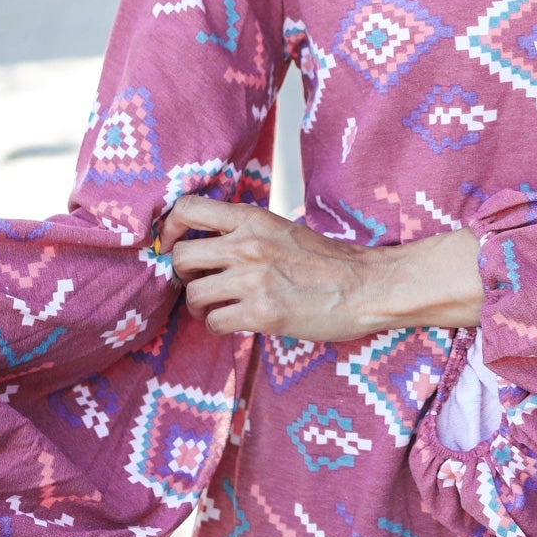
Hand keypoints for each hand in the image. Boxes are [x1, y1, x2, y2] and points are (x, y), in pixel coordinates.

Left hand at [161, 196, 372, 340]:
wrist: (366, 285)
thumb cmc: (328, 262)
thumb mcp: (283, 229)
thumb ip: (247, 231)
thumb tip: (211, 245)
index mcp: (252, 219)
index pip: (188, 209)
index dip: (170, 230)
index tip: (174, 246)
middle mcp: (247, 245)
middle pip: (181, 258)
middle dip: (183, 276)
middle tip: (200, 284)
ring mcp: (253, 279)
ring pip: (193, 295)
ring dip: (200, 307)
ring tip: (217, 309)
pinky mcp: (262, 312)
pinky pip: (214, 322)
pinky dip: (218, 327)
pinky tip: (235, 323)